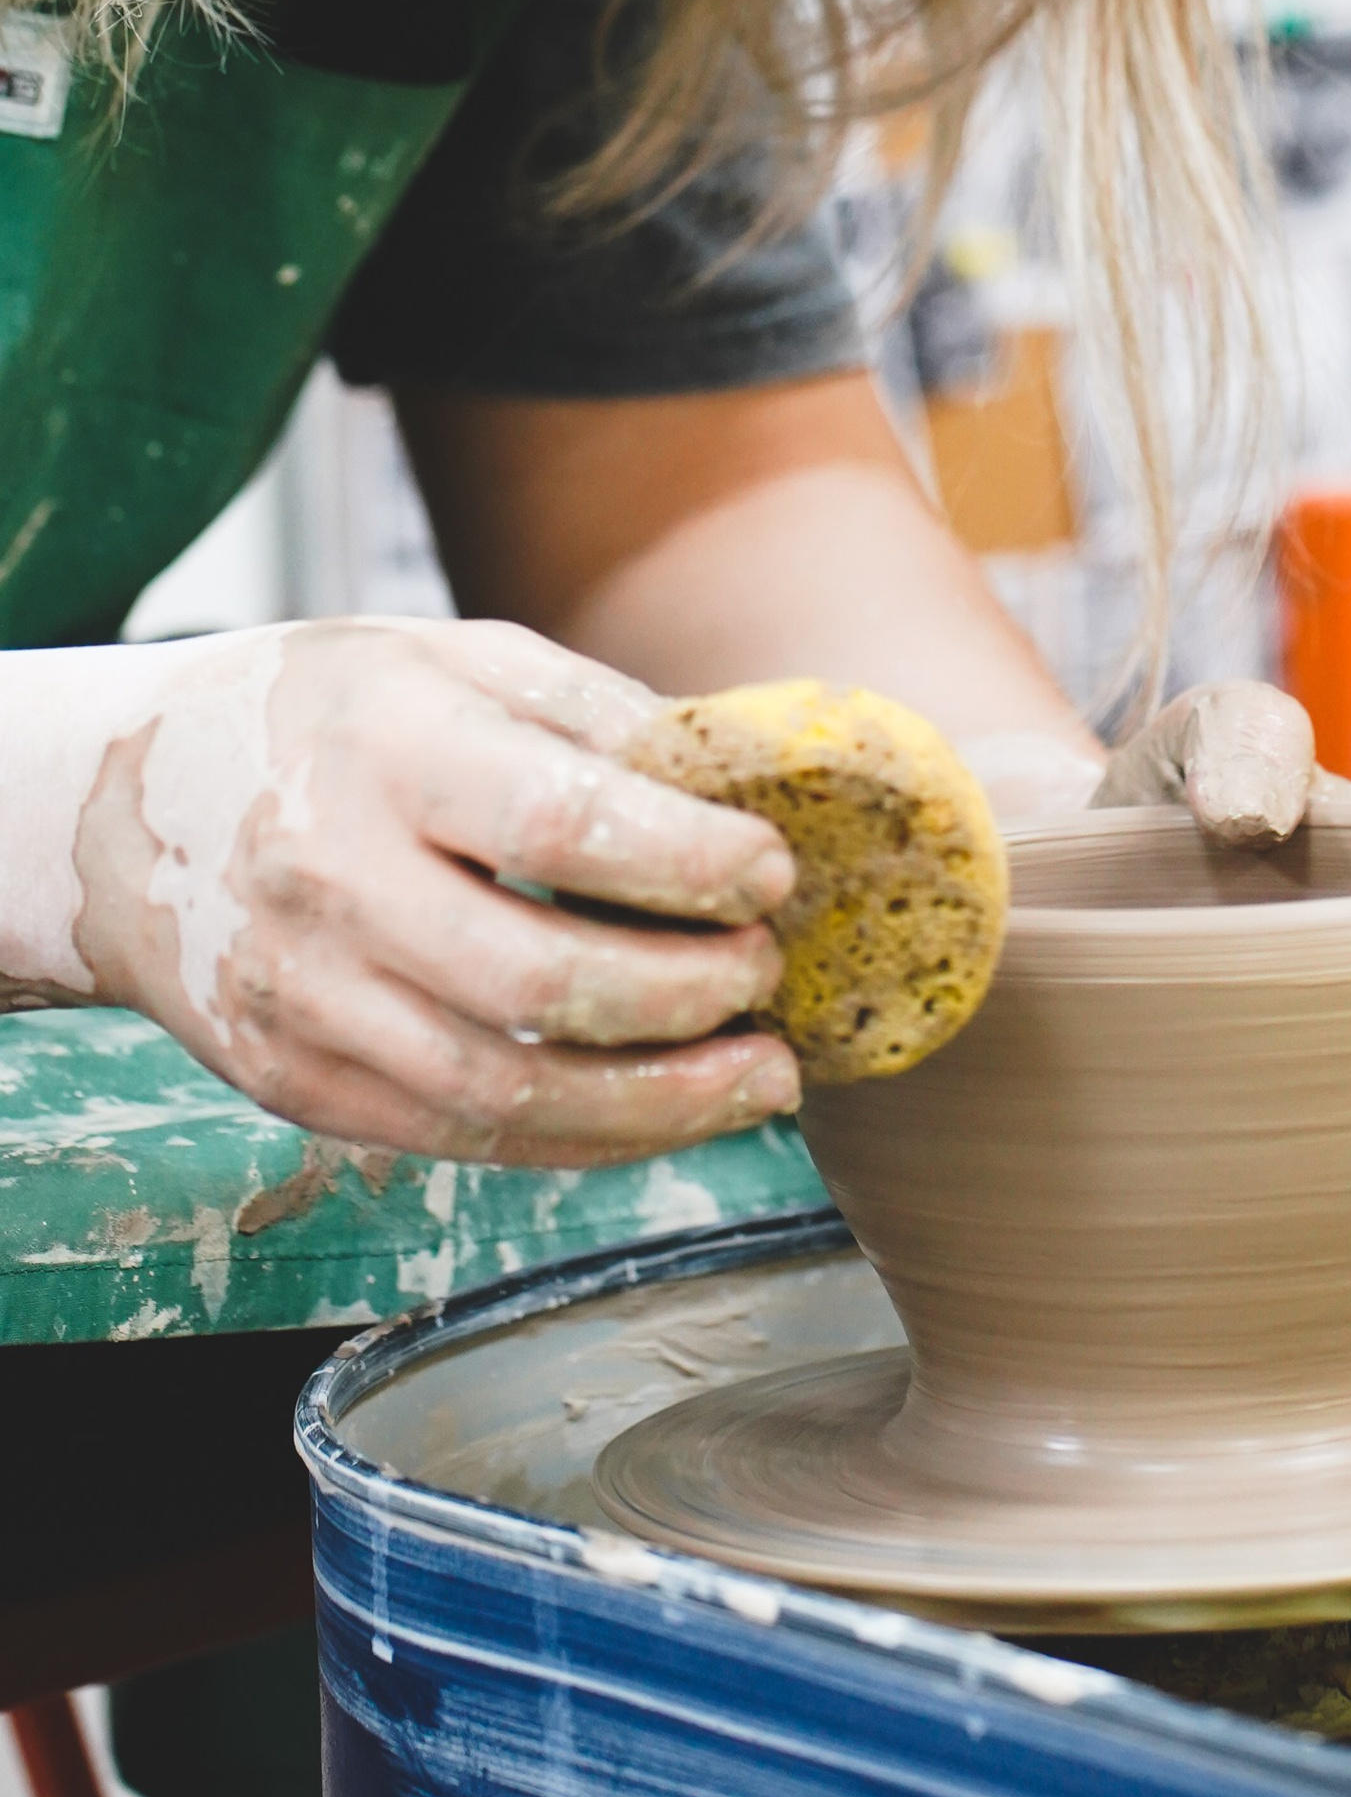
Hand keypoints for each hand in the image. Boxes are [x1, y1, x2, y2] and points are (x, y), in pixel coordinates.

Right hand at [59, 620, 800, 1166]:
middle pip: (536, 981)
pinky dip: (580, 1138)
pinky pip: (456, 1136)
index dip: (683, 860)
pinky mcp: (294, 1082)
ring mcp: (304, 999)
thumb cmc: (331, 715)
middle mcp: (332, 882)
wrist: (131, 805)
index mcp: (386, 750)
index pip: (556, 821)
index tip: (772, 873)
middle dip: (684, 995)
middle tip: (769, 974)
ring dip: (657, 1103)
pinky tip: (664, 1111)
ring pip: (501, 1091)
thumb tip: (744, 778)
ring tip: (760, 1075)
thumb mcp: (456, 658)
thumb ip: (596, 716)